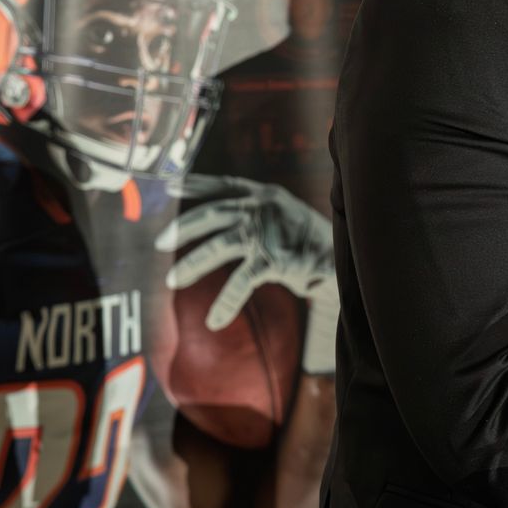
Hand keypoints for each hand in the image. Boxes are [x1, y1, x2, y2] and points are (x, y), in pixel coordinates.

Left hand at [155, 174, 336, 331]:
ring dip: (192, 264)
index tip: (169, 186)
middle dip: (184, 228)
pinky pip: (239, 284)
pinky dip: (224, 304)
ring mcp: (268, 234)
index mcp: (266, 194)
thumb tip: (228, 218)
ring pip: (218, 246)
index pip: (224, 185)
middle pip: (214, 213)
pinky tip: (214, 322)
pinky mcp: (273, 261)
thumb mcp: (287, 215)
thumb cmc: (316, 240)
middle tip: (159, 242)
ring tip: (173, 280)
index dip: (196, 185)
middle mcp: (264, 208)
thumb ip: (260, 212)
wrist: (348, 258)